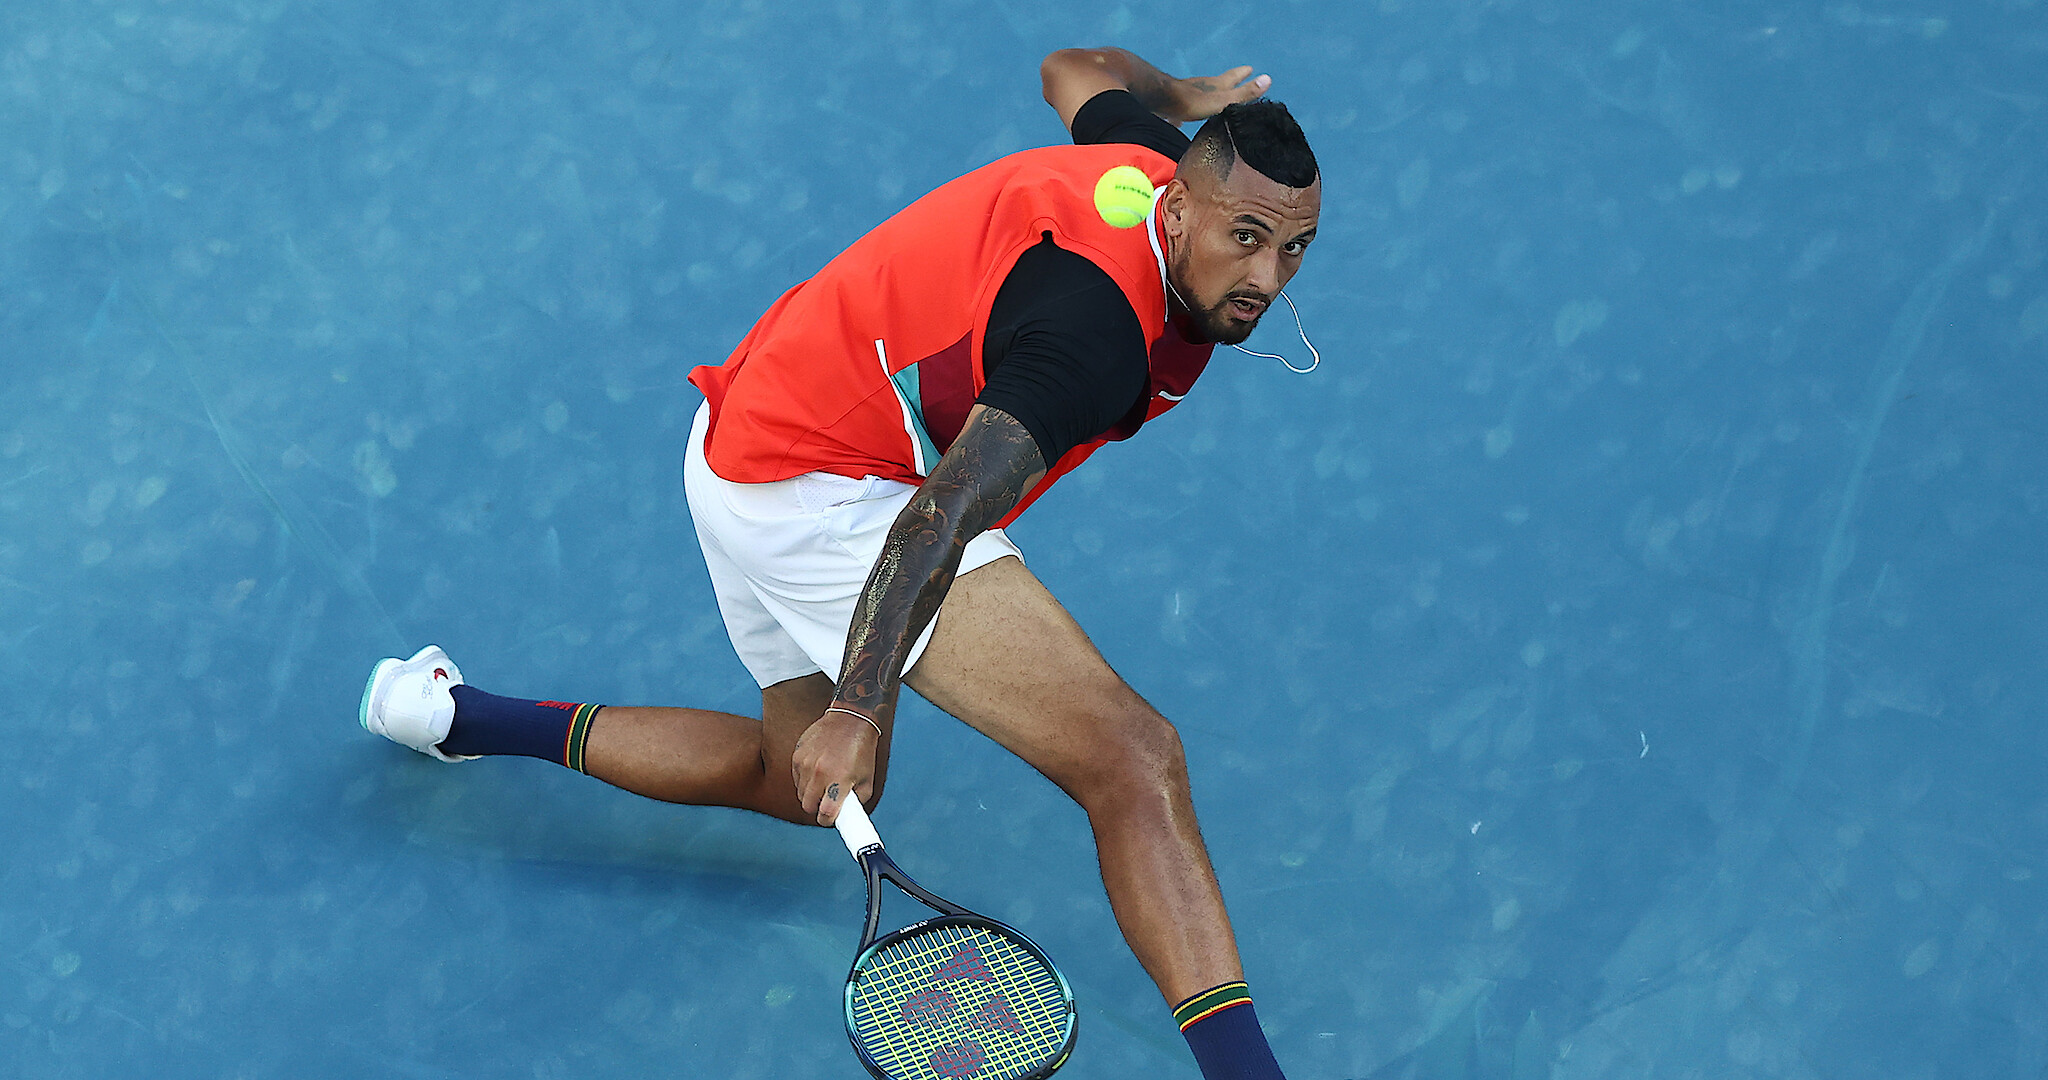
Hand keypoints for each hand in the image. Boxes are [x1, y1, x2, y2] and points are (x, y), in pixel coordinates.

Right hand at [792, 708, 880, 825]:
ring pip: (800, 794)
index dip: (827, 820)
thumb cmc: (862, 750)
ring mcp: (806, 763)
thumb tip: (846, 815)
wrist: (850, 719)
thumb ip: (857, 800)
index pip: (825, 814)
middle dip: (817, 808)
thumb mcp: (867, 779)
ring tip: (825, 781)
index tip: (829, 818)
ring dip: (810, 793)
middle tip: (827, 801)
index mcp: (840, 780)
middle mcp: (820, 773)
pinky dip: (804, 779)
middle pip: (808, 807)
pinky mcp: (797, 755)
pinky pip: (796, 778)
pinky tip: (817, 769)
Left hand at [1168, 66, 1270, 122]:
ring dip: (1207, 95)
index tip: (1251, 69)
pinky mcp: (1172, 104)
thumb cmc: (1193, 102)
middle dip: (1227, 82)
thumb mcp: (1224, 100)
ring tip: (1209, 99)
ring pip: (1200, 94)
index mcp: (1216, 86)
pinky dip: (1185, 112)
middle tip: (1235, 78)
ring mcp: (1187, 94)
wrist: (1160, 100)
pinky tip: (1179, 121)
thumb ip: (1244, 93)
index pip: (1234, 77)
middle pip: (1217, 83)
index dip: (1243, 74)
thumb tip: (1268, 79)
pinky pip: (1181, 108)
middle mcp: (1202, 87)